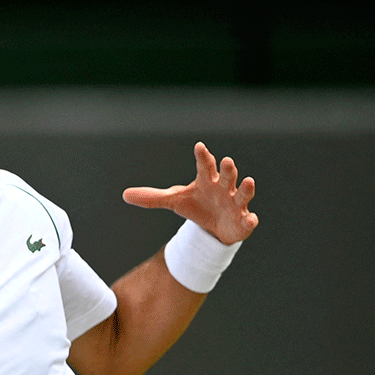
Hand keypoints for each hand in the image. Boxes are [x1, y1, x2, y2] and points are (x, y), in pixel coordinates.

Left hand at [122, 142, 257, 244]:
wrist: (212, 228)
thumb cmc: (195, 206)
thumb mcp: (173, 201)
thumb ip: (152, 197)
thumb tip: (124, 195)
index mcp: (207, 181)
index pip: (204, 166)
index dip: (202, 157)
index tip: (198, 146)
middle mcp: (224, 188)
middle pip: (227, 176)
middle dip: (228, 169)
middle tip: (227, 160)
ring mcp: (235, 204)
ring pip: (243, 193)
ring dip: (246, 188)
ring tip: (248, 181)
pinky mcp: (242, 221)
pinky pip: (248, 220)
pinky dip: (250, 220)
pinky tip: (250, 220)